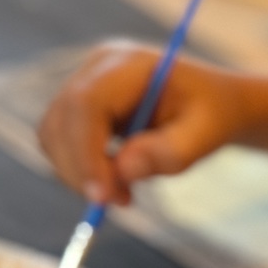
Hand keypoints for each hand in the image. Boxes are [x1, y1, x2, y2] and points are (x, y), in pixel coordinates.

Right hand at [38, 40, 246, 206]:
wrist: (212, 104)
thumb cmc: (213, 114)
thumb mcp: (208, 134)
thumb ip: (171, 151)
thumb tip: (123, 170)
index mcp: (128, 64)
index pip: (86, 103)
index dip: (86, 151)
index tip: (102, 196)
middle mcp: (96, 69)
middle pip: (61, 120)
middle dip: (81, 170)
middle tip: (121, 203)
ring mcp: (83, 86)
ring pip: (54, 136)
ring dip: (80, 174)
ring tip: (126, 194)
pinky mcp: (78, 110)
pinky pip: (60, 144)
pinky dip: (81, 171)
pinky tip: (117, 181)